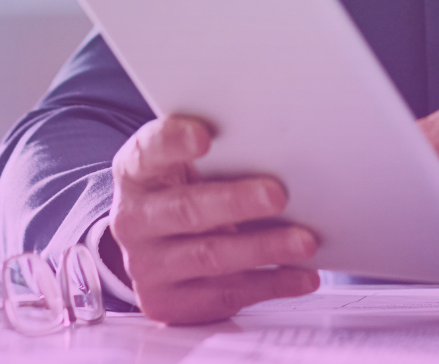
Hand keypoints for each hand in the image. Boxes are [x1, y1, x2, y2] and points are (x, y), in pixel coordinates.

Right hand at [105, 115, 319, 324]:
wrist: (153, 247)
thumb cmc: (183, 191)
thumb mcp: (184, 165)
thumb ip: (217, 152)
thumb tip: (277, 144)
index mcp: (135, 173)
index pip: (148, 152)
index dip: (173, 142)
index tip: (205, 135)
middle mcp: (134, 220)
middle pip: (186, 209)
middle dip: (235, 202)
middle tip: (277, 195)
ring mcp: (148, 266)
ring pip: (210, 257)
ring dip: (262, 248)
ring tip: (304, 242)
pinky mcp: (169, 302)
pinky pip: (226, 295)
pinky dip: (271, 284)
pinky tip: (302, 275)